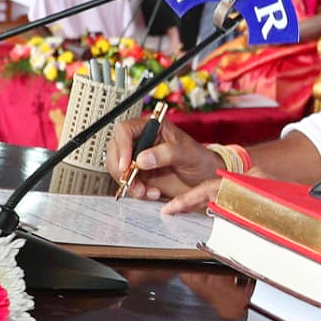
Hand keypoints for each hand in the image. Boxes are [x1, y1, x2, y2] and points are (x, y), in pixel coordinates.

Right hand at [106, 118, 221, 211]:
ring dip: (128, 182)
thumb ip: (166, 153)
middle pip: (115, 149)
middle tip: (132, 181)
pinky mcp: (140, 175)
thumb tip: (142, 159)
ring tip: (145, 191)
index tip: (127, 164)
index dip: (122, 146)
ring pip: (118, 168)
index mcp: (152, 127)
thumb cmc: (200, 160)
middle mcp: (143, 142)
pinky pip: (127, 183)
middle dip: (120, 168)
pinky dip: (136, 191)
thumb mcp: (187, 153)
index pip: (125, 130)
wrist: (205, 179)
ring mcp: (139, 159)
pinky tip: (152, 193)